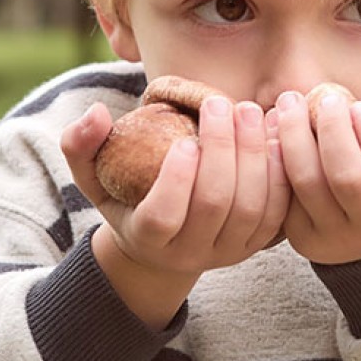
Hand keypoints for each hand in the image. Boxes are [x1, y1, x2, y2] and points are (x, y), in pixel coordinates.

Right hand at [61, 96, 289, 325]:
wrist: (164, 241)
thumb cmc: (125, 195)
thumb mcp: (93, 175)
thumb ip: (81, 145)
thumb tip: (95, 113)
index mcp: (147, 240)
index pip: (163, 217)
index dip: (176, 181)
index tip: (184, 140)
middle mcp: (190, 255)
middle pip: (214, 205)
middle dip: (223, 150)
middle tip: (222, 105)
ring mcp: (227, 252)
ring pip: (250, 208)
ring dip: (254, 155)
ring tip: (248, 111)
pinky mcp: (256, 244)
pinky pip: (276, 211)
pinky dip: (279, 172)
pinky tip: (275, 134)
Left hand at [269, 87, 360, 264]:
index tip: (360, 106)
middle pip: (347, 178)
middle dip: (332, 131)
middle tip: (327, 100)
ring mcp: (333, 235)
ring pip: (308, 184)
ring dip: (295, 138)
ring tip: (290, 104)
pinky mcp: (300, 234)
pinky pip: (283, 193)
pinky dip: (276, 156)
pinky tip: (274, 128)